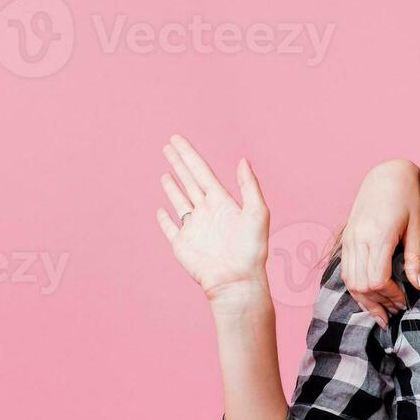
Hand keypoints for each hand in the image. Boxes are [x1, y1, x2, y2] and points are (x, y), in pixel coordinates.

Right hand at [155, 134, 269, 305]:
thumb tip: (243, 160)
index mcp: (222, 202)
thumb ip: (249, 186)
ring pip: (179, 201)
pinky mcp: (182, 245)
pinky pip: (170, 228)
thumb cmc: (251, 249)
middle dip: (179, 163)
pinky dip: (164, 219)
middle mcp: (207, 212)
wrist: (237, 280)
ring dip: (172, 186)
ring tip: (166, 172)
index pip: (202, 172)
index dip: (189, 155)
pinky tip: (161, 210)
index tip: (177, 139)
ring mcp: (194, 228)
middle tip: (168, 145)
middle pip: (189, 181)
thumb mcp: (258, 213)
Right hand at [340, 160, 419, 327]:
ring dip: (365, 300)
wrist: (387, 174)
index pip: (377, 279)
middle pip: (361, 285)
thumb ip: (416, 259)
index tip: (405, 300)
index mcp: (379, 235)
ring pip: (350, 281)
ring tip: (382, 312)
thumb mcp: (417, 227)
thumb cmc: (409, 198)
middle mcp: (359, 238)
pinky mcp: (346, 239)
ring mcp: (350, 239)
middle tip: (396, 311)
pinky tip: (369, 298)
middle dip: (379, 303)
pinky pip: (345, 272)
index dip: (390, 295)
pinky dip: (356, 289)